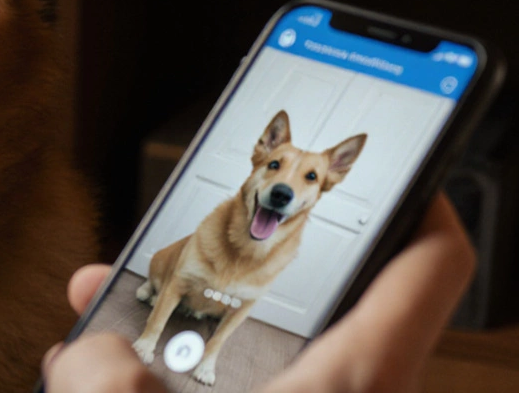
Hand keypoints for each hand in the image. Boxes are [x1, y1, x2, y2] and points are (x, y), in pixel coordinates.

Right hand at [43, 194, 473, 392]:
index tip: (391, 149)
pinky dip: (172, 382)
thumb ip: (102, 376)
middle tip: (194, 219)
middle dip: (238, 255)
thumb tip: (90, 352)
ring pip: (256, 357)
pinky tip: (105, 376)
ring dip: (184, 323)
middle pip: (318, 299)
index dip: (420, 192)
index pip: (428, 265)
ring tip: (110, 302)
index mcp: (348, 388)